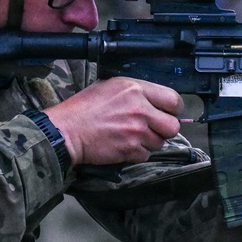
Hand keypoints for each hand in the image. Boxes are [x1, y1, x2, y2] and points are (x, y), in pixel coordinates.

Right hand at [43, 77, 183, 165]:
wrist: (67, 130)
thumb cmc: (84, 108)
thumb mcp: (110, 86)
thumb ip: (135, 91)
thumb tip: (154, 99)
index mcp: (136, 89)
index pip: (173, 100)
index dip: (173, 109)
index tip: (167, 113)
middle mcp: (140, 109)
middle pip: (173, 126)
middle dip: (165, 129)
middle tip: (153, 129)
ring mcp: (136, 131)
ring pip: (160, 143)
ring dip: (149, 142)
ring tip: (133, 137)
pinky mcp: (130, 149)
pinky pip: (146, 155)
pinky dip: (138, 154)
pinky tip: (125, 146)